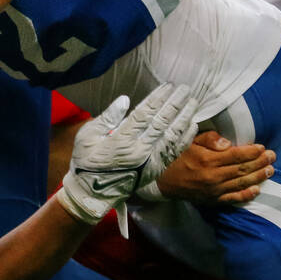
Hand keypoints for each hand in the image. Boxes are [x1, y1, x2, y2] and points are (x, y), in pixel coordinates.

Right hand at [58, 83, 197, 227]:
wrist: (93, 193)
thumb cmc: (87, 161)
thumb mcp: (87, 136)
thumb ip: (107, 117)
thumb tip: (125, 99)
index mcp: (121, 140)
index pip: (145, 114)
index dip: (158, 98)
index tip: (169, 86)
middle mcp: (139, 150)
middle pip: (162, 122)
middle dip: (176, 103)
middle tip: (186, 89)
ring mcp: (150, 162)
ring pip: (173, 136)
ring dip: (184, 118)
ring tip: (193, 103)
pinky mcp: (156, 170)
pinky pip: (174, 152)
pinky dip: (185, 138)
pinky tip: (192, 125)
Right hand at [150, 131, 275, 204]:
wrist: (161, 180)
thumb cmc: (176, 156)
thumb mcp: (189, 141)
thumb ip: (209, 140)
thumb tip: (228, 143)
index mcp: (208, 160)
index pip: (236, 155)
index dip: (251, 151)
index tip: (262, 147)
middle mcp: (213, 177)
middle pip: (242, 169)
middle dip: (260, 162)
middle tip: (273, 157)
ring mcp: (214, 191)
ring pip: (241, 184)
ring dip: (258, 177)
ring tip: (270, 171)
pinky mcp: (212, 200)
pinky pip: (232, 199)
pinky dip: (246, 195)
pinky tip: (257, 190)